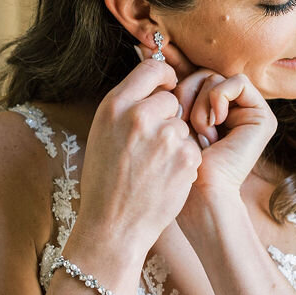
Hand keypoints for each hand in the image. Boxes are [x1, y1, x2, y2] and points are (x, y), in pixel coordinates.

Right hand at [74, 55, 201, 259]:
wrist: (113, 226)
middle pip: (171, 99)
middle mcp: (140, 116)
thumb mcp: (102, 134)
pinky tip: (165, 179)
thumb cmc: (105, 182)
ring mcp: (166, 137)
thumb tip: (153, 83)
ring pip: (183, 125)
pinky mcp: (186, 158)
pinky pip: (193, 147)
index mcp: (114, 106)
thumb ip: (126, 107)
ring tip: (154, 167)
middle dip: (168, 117)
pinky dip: (184, 162)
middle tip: (152, 145)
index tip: (168, 84)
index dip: (164, 75)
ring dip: (176, 142)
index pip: (151, 68)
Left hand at [138, 42, 276, 198]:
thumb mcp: (163, 122)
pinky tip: (214, 124)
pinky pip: (236, 82)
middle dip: (186, 95)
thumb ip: (161, 91)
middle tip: (183, 123)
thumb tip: (142, 50)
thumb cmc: (172, 168)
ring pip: (216, 77)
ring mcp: (247, 113)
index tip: (162, 95)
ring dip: (201, 103)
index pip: (189, 77)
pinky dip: (219, 98)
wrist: (197, 196)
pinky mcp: (262, 117)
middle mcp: (228, 111)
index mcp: (206, 112)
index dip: (174, 81)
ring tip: (199, 131)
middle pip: (201, 75)